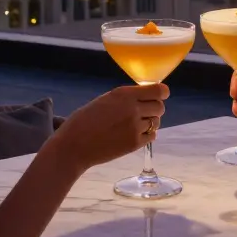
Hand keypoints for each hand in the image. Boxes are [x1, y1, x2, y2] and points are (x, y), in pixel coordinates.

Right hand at [51, 83, 168, 169]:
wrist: (74, 146)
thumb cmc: (84, 121)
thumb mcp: (105, 100)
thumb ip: (125, 98)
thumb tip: (143, 97)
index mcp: (123, 94)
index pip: (158, 90)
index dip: (161, 93)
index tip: (160, 95)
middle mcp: (132, 108)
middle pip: (160, 106)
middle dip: (154, 108)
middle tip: (143, 112)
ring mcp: (135, 127)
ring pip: (156, 122)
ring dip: (150, 122)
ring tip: (134, 125)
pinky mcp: (135, 143)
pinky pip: (152, 136)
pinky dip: (147, 134)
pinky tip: (134, 134)